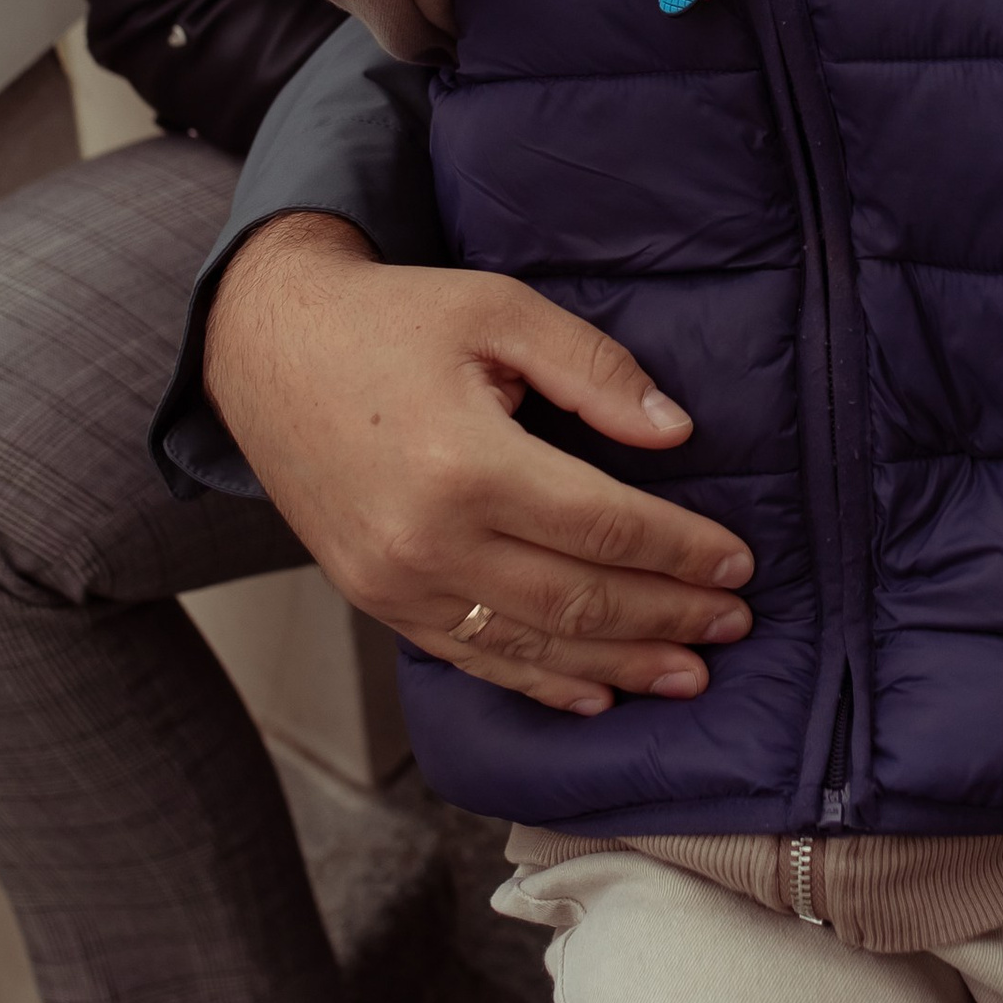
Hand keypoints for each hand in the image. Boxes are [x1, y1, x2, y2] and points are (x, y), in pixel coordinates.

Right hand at [203, 213, 754, 714]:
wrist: (263, 347)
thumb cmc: (387, 320)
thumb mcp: (497, 309)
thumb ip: (593, 367)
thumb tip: (675, 430)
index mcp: (466, 460)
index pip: (605, 525)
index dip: (681, 551)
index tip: (738, 562)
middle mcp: (429, 538)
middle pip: (579, 598)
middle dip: (669, 615)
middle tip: (735, 621)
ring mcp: (396, 581)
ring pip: (533, 646)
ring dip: (620, 665)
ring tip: (690, 673)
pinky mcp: (376, 599)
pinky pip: (472, 658)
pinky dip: (541, 684)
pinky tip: (595, 693)